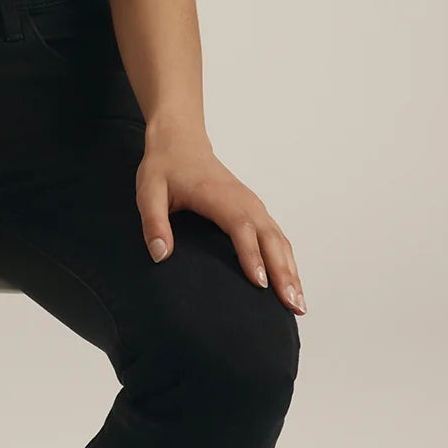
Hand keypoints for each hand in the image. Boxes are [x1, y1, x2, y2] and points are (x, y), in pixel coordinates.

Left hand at [134, 133, 304, 313]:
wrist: (181, 141)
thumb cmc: (165, 167)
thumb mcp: (148, 191)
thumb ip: (154, 222)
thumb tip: (160, 255)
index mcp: (218, 195)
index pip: (240, 226)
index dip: (251, 255)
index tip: (260, 283)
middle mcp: (243, 200)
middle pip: (270, 237)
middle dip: (283, 272)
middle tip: (292, 305)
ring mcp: (253, 205)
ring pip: (280, 240)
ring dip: (291, 271)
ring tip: (298, 305)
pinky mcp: (255, 211)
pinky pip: (278, 238)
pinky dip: (288, 261)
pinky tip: (291, 284)